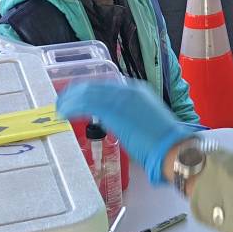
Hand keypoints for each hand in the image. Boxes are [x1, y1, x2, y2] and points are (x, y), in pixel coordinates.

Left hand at [57, 80, 193, 184]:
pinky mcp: (113, 111)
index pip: (105, 85)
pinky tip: (65, 114)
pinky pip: (86, 104)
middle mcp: (128, 89)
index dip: (87, 90)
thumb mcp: (143, 120)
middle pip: (94, 86)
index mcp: (137, 90)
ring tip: (60, 109)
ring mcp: (120, 98)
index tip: (76, 97)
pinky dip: (72, 108)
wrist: (172, 146)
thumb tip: (111, 121)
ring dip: (70, 101)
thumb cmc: (161, 140)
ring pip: (88, 93)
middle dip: (75, 93)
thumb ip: (127, 116)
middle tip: (62, 102)